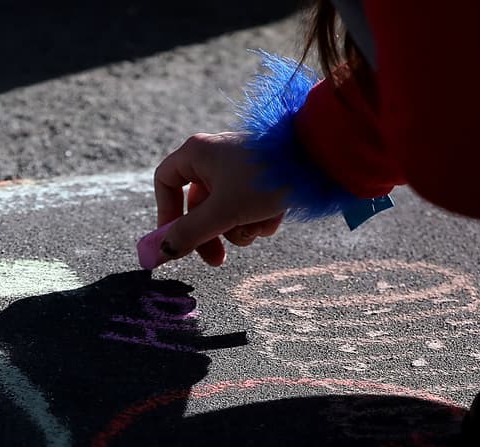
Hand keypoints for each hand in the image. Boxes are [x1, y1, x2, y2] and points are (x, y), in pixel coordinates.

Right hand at [150, 131, 288, 265]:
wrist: (319, 162)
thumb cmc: (264, 180)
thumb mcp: (222, 212)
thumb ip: (188, 234)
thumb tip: (160, 253)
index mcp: (197, 153)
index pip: (165, 182)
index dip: (166, 214)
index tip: (174, 240)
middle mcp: (215, 157)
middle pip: (197, 205)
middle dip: (210, 235)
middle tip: (217, 261)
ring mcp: (239, 167)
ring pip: (224, 210)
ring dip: (239, 228)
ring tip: (258, 226)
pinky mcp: (261, 177)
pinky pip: (247, 206)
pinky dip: (257, 218)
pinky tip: (275, 217)